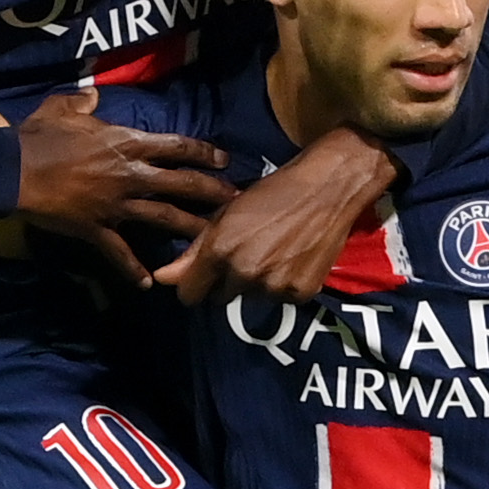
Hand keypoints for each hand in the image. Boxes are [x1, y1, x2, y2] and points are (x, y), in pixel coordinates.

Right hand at [8, 89, 228, 277]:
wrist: (13, 170)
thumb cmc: (39, 136)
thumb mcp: (63, 108)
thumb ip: (84, 102)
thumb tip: (94, 96)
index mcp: (126, 144)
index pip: (175, 147)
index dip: (202, 152)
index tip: (223, 160)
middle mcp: (130, 175)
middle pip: (181, 184)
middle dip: (212, 192)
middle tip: (235, 200)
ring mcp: (115, 205)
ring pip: (163, 218)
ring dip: (190, 229)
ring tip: (213, 240)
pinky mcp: (96, 229)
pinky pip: (119, 252)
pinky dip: (133, 269)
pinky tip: (148, 284)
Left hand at [161, 128, 398, 305]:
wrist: (327, 188)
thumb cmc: (273, 193)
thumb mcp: (228, 214)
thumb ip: (194, 251)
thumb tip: (162, 279)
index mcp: (220, 251)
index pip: (190, 295)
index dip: (193, 286)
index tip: (202, 277)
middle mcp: (244, 273)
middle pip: (220, 298)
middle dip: (227, 282)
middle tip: (248, 252)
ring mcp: (273, 286)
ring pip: (251, 298)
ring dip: (256, 283)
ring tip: (274, 252)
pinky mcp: (300, 294)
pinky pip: (279, 299)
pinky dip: (283, 285)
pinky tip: (292, 259)